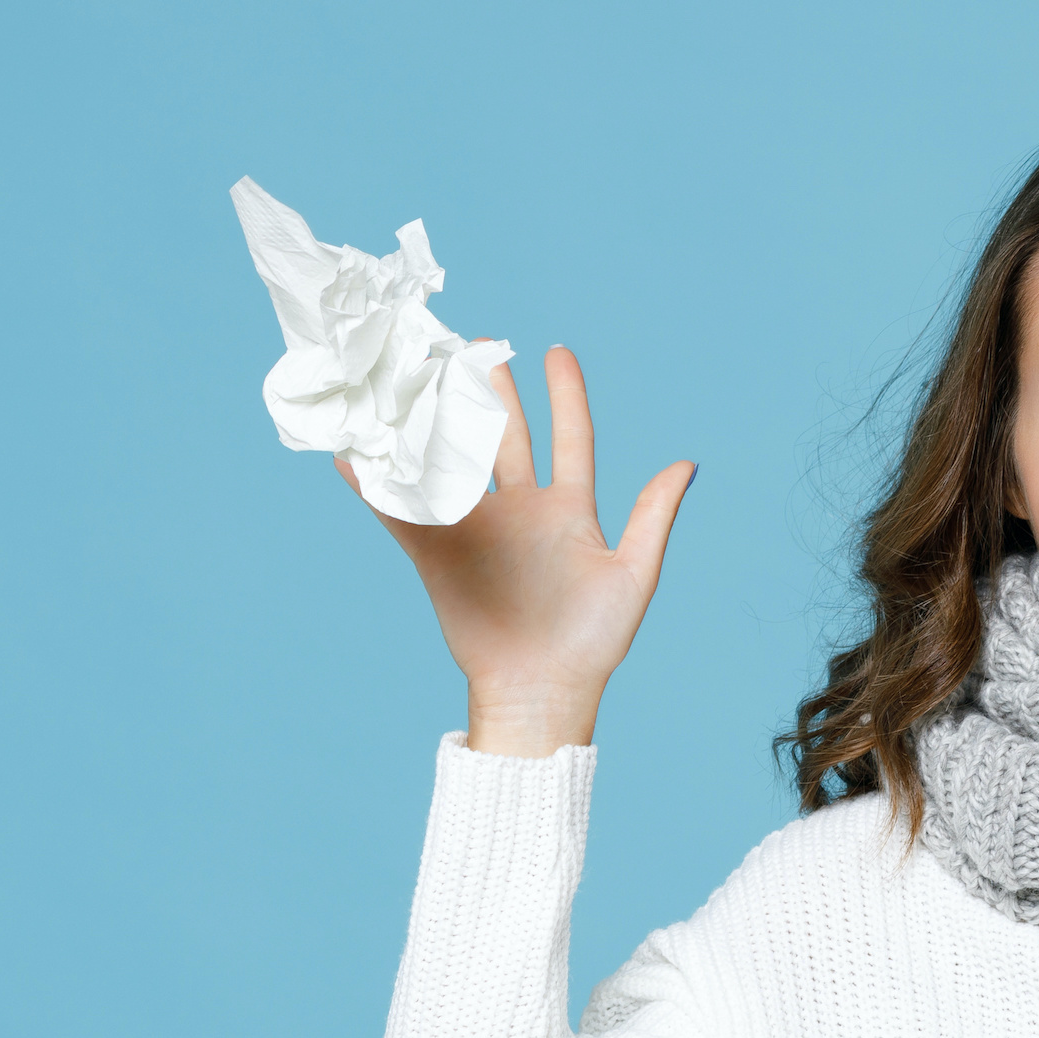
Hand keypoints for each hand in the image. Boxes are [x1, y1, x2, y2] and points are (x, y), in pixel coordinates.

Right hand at [342, 343, 694, 756]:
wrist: (540, 694)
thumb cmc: (592, 645)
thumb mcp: (633, 577)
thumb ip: (653, 518)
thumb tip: (687, 465)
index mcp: (570, 510)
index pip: (570, 437)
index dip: (565, 394)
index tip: (557, 351)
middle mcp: (522, 511)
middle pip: (504, 434)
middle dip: (491, 389)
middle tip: (474, 342)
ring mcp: (478, 529)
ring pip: (454, 459)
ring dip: (435, 418)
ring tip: (418, 373)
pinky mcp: (439, 554)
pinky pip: (403, 512)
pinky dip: (375, 482)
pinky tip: (352, 450)